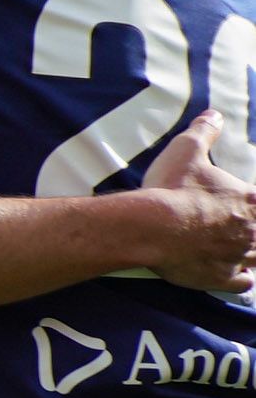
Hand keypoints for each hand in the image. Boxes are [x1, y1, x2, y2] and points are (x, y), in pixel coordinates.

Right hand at [137, 110, 255, 292]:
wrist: (153, 226)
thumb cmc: (171, 189)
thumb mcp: (186, 151)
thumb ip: (203, 132)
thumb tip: (214, 114)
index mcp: (248, 200)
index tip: (252, 205)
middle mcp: (249, 230)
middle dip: (255, 229)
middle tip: (242, 227)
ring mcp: (237, 256)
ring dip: (253, 254)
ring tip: (243, 249)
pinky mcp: (220, 277)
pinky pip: (244, 283)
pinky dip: (242, 279)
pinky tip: (236, 275)